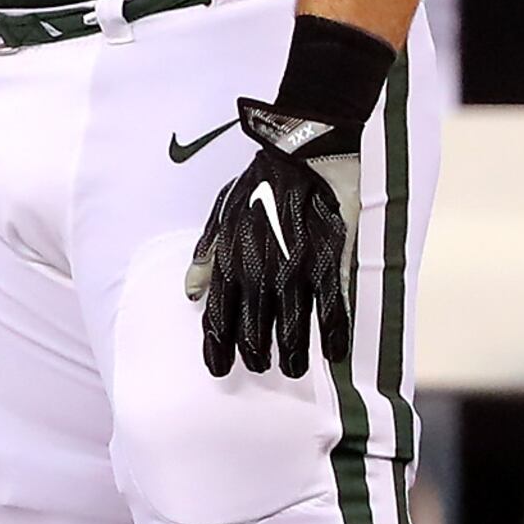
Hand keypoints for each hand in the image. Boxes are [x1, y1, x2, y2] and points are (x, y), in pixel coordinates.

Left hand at [184, 105, 361, 378]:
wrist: (303, 154)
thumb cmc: (258, 185)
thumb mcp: (219, 215)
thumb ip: (205, 256)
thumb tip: (189, 291)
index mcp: (230, 263)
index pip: (216, 319)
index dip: (217, 349)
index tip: (219, 369)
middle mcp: (258, 273)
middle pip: (253, 332)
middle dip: (256, 356)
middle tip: (263, 365)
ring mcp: (294, 271)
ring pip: (292, 330)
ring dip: (292, 356)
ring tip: (293, 369)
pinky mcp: (328, 264)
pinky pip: (331, 312)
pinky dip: (333, 337)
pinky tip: (334, 354)